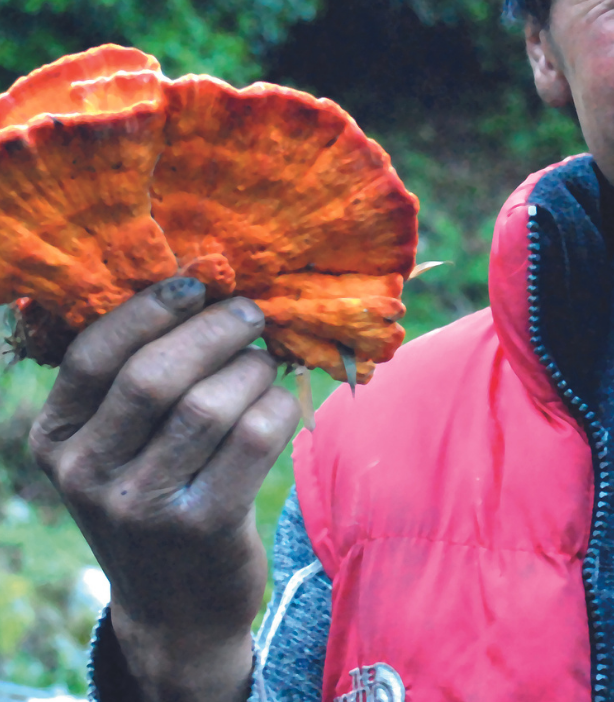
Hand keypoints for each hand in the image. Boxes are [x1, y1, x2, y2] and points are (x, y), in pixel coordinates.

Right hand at [29, 277, 300, 701]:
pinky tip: (279, 404)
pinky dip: (279, 406)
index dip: (150, 308)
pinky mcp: (204, 527)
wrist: (175, 607)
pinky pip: (255, 437)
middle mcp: (87, 475)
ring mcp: (143, 507)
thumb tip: (200, 287)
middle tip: (250, 313)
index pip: (94, 354)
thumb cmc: (152, 494)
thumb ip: (133, 378)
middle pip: (156, 375)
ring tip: (263, 363)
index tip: (196, 283)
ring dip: (252, 368)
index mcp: (56, 438)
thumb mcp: (115, 446)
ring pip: (211, 404)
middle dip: (215, 329)